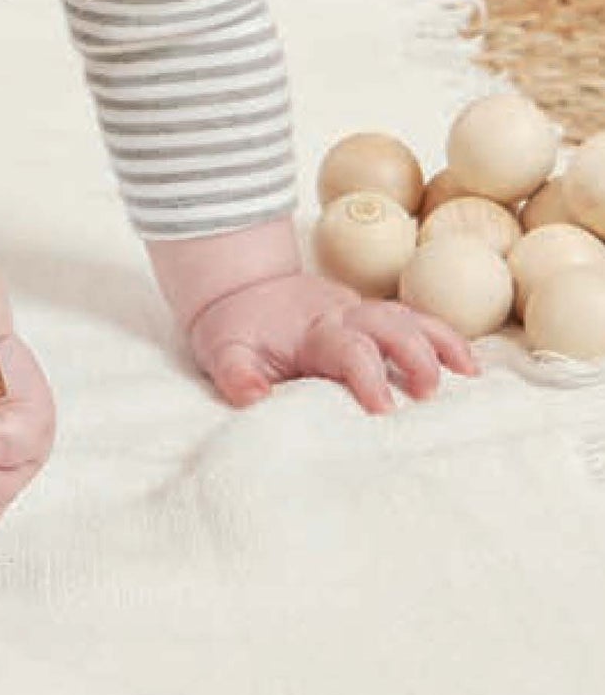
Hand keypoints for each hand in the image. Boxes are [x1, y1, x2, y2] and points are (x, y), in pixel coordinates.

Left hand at [185, 269, 479, 413]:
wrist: (239, 286)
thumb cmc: (236, 327)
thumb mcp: (223, 351)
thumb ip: (237, 375)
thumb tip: (252, 398)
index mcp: (311, 331)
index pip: (348, 348)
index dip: (368, 376)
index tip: (383, 408)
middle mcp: (343, 317)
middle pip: (391, 325)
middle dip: (415, 355)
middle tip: (429, 393)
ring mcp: (361, 313)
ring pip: (410, 317)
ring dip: (442, 343)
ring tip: (470, 376)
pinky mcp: (372, 318)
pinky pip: (415, 320)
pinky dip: (444, 338)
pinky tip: (468, 366)